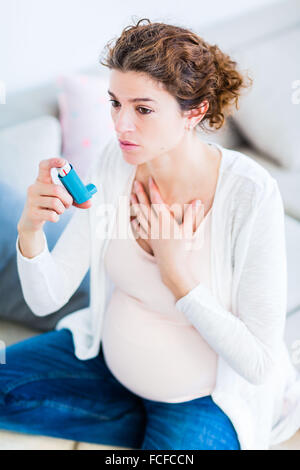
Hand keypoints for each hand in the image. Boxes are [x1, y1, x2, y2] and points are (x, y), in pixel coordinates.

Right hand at [17, 157, 90, 233]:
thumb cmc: (49, 205)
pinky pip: (52, 215)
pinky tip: (52, 217)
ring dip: (62, 209)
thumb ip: (76, 198)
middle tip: (68, 204)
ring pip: (55, 203)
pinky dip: (56, 217)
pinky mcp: (32, 213)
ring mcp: (31, 200)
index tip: (63, 162)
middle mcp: (34, 187)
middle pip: (57, 189)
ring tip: (58, 210)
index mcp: (41, 180)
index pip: (44, 166)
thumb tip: (89, 202)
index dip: (53, 162)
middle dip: (68, 199)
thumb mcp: (62, 199)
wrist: (33, 221)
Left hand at [130, 176, 204, 296]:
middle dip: (140, 194)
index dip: (153, 189)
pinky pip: (140, 229)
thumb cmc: (181, 248)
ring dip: (135, 205)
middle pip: (145, 206)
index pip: (157, 201)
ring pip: (140, 215)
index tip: (150, 179)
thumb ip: (191, 215)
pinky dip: (136, 223)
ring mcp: (150, 232)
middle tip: (135, 183)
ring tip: (131, 196)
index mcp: (164, 220)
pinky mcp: (149, 240)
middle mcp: (155, 224)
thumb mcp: (188, 230)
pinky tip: (133, 220)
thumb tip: (197, 201)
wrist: (172, 266)